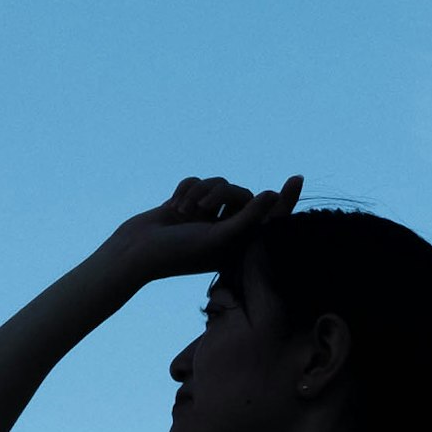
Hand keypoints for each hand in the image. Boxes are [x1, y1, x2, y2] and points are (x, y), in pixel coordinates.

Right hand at [97, 175, 300, 284]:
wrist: (135, 250)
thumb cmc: (177, 252)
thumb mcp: (217, 237)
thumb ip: (247, 218)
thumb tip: (272, 195)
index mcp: (237, 244)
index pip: (267, 219)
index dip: (283, 201)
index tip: (296, 179)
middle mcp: (225, 229)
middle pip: (240, 194)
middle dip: (220, 193)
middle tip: (204, 207)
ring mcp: (206, 216)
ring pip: (219, 184)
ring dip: (200, 190)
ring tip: (183, 210)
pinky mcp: (189, 203)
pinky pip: (198, 181)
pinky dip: (185, 188)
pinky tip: (171, 206)